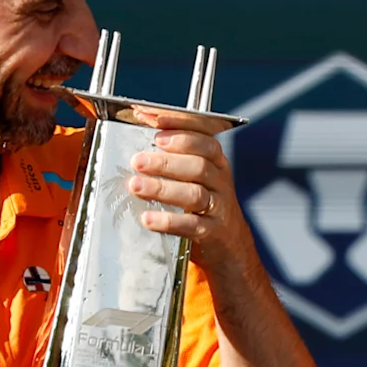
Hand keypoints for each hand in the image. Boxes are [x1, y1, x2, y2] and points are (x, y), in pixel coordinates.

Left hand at [128, 111, 260, 284]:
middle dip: (166, 160)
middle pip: (198, 163)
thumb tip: (138, 127)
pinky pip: (192, 225)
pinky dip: (169, 221)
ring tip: (136, 186)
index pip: (203, 133)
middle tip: (138, 160)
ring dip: (162, 188)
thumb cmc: (203, 206)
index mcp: (215, 159)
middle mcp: (219, 179)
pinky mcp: (213, 232)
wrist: (229, 247)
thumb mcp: (193, 175)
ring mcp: (219, 206)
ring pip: (194, 192)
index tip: (153, 119)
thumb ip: (170, 154)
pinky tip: (148, 218)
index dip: (179, 123)